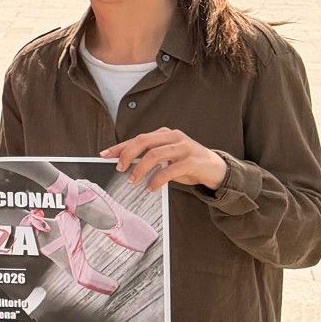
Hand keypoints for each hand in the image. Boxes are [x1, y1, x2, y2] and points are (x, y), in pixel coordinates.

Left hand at [101, 129, 226, 193]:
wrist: (216, 169)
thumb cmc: (187, 164)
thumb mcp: (167, 158)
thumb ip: (150, 158)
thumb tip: (125, 165)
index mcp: (165, 134)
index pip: (138, 138)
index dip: (120, 147)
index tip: (104, 155)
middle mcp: (174, 137)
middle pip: (144, 141)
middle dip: (127, 154)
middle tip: (120, 169)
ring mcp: (184, 147)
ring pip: (155, 154)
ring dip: (141, 169)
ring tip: (134, 181)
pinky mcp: (192, 161)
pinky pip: (170, 169)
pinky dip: (157, 179)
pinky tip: (151, 187)